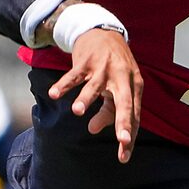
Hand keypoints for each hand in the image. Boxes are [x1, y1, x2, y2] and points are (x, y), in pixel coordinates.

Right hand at [48, 27, 143, 163]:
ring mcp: (104, 68)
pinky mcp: (86, 61)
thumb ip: (107, 110)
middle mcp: (122, 77)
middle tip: (122, 140)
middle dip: (123, 121)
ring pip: (95, 86)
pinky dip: (64, 84)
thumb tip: (93, 130)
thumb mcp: (116, 87)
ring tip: (77, 112)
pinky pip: (74, 75)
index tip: (124, 156)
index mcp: (134, 87)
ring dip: (86, 98)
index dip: (129, 135)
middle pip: (124, 101)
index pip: (133, 114)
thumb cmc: (113, 67)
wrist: (102, 31)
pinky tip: (54, 95)